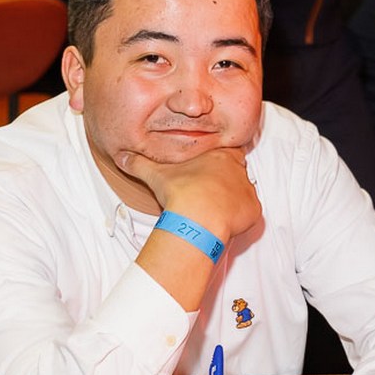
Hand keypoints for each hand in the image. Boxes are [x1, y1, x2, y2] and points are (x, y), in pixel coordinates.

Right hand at [117, 147, 261, 242]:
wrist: (197, 219)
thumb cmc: (180, 191)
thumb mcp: (155, 173)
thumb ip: (138, 163)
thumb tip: (121, 156)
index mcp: (220, 154)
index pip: (225, 151)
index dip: (216, 161)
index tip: (205, 171)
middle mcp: (238, 169)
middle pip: (236, 171)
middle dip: (224, 181)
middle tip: (205, 193)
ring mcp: (248, 190)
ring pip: (243, 192)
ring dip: (231, 200)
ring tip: (212, 210)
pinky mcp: (253, 211)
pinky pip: (249, 213)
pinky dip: (239, 218)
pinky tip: (222, 223)